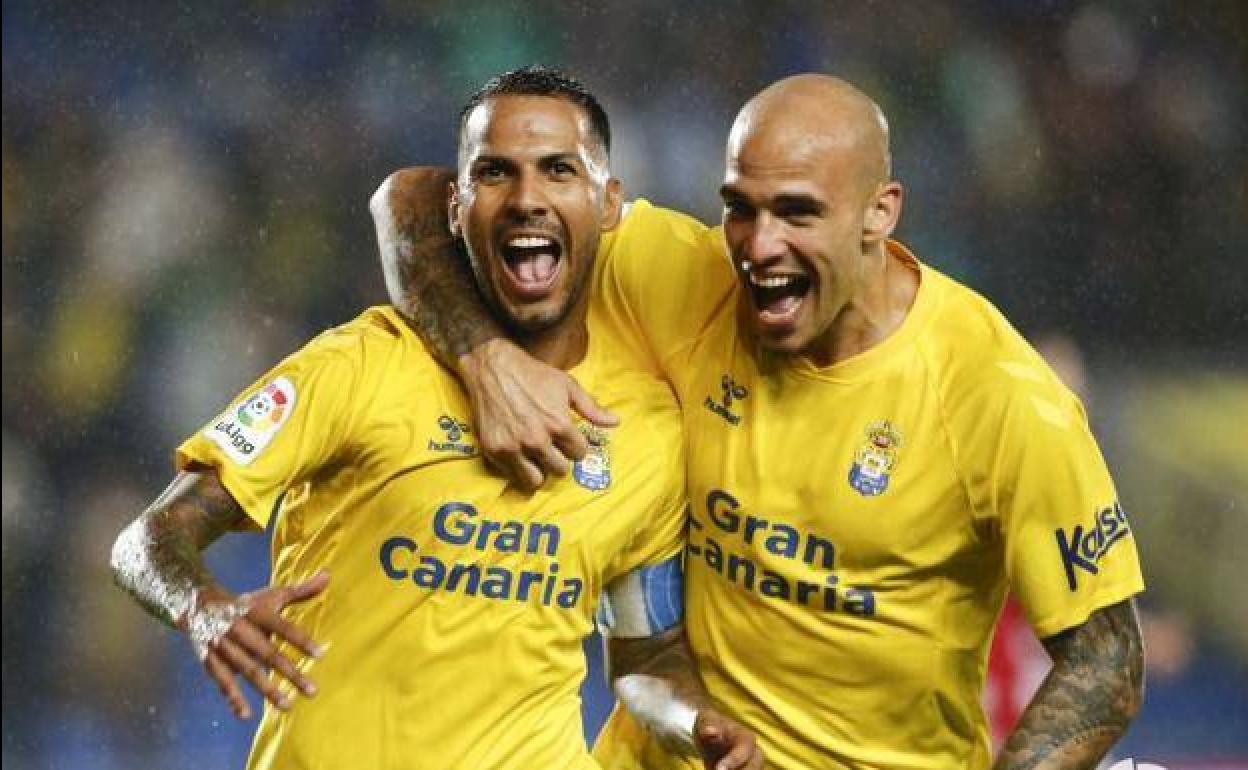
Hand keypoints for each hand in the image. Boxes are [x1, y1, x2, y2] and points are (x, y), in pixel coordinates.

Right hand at [183, 570, 329, 718]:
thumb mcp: (271, 596)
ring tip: (287, 706)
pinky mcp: (211, 660)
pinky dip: (233, 698)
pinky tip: (246, 715)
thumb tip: (329, 575)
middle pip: (268, 653)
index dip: (301, 640)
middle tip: (312, 691)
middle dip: (290, 672)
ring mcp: (224, 647)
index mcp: (257, 613)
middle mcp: (241, 630)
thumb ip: (301, 591)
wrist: (197, 604)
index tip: (321, 654)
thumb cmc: (245, 604)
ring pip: (248, 670)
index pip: (282, 627)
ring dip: (267, 689)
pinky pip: (222, 681)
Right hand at [459, 338, 618, 491]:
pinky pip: (512, 475)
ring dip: (539, 470)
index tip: (568, 440)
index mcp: (559, 425)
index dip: (575, 446)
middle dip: (559, 459)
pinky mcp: (494, 451)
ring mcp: (514, 447)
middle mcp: (537, 440)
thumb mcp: (568, 386)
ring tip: (537, 457)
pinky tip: (519, 454)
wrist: (493, 369)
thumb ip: (591, 409)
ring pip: (536, 480)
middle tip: (552, 448)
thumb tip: (615, 423)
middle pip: (560, 470)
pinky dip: (517, 468)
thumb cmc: (534, 375)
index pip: (579, 454)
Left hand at [695, 708, 763, 769]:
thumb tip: (710, 732)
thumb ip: (708, 724)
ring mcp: (751, 766)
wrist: (711, 738)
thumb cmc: (709, 725)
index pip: (744, 750)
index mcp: (746, 737)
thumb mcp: (706, 719)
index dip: (733, 761)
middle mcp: (753, 754)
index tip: (718, 769)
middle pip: (754, 768)